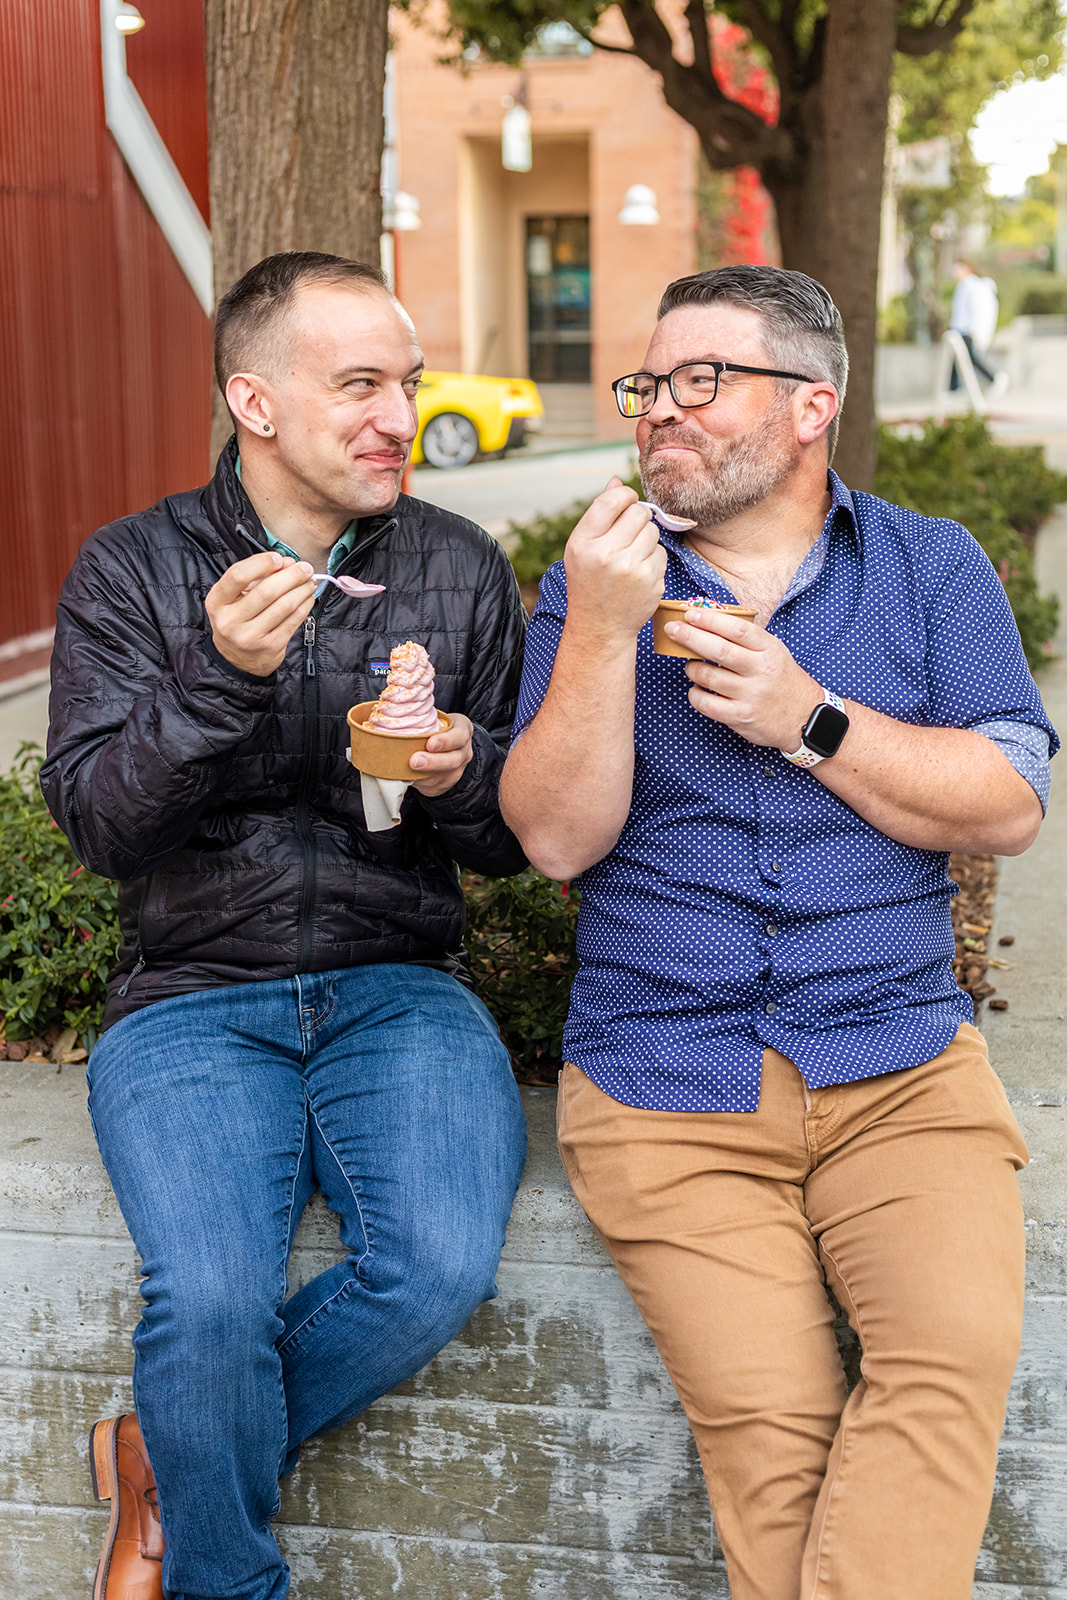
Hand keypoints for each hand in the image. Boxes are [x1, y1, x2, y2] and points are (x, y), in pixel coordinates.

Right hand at [205, 552, 317, 676]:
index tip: (278, 558)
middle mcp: (230, 621)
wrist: (237, 659)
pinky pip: (293, 620)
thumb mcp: (235, 597)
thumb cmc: (238, 619)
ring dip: (302, 590)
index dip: (261, 563)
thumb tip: (288, 563)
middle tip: (305, 568)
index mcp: (217, 602)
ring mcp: (251, 636)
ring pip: (284, 606)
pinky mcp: (270, 646)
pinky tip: (308, 597)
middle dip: (291, 575)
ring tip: (310, 581)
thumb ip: (257, 577)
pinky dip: (305, 605)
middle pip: (266, 591)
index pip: (238, 575)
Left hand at [408, 712, 473, 795]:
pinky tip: (411, 779)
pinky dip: (423, 783)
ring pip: (445, 775)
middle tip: (415, 761)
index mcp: (462, 730)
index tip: (430, 743)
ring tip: (410, 772)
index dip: (446, 741)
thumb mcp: (435, 719)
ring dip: (426, 775)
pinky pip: (436, 785)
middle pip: (453, 759)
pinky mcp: (447, 782)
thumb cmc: (436, 729)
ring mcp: (457, 769)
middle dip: (434, 761)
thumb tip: (388, 714)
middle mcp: (463, 750)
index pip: (460, 735)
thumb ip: (421, 719)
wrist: (446, 746)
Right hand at [564, 478, 666, 643]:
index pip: (613, 499)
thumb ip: (599, 514)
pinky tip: (639, 572)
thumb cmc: (589, 581)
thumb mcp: (582, 548)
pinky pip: (661, 553)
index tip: (626, 503)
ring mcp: (631, 569)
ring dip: (646, 539)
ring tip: (631, 556)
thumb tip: (616, 481)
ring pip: (653, 531)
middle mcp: (606, 554)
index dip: (625, 495)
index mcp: (584, 542)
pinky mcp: (651, 581)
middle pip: (639, 512)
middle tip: (628, 534)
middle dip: (637, 518)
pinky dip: (653, 559)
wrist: (600, 626)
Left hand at [666, 609, 821, 748]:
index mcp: (769, 650)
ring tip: (690, 665)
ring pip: (708, 676)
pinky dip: (695, 694)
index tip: (691, 614)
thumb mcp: (775, 652)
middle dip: (690, 637)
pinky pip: (706, 704)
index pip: (738, 629)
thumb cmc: (783, 680)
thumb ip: (748, 640)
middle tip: (672, 629)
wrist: (805, 717)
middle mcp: (760, 671)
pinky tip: (697, 689)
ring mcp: (750, 695)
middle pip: (719, 650)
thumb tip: (710, 622)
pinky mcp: (740, 717)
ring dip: (692, 668)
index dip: (711, 620)